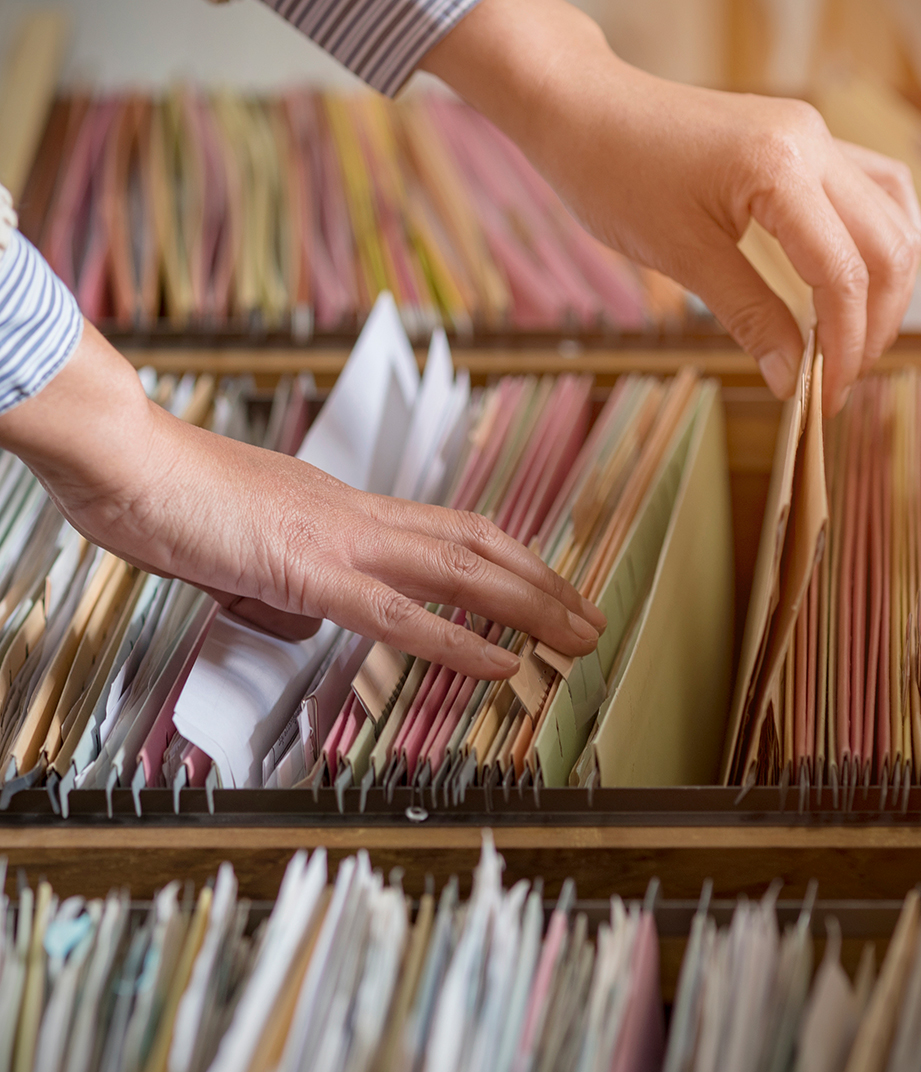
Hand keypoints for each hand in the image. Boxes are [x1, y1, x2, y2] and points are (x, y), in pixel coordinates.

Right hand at [0, 321, 604, 677]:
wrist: (127, 458)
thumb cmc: (172, 495)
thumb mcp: (247, 543)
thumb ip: (287, 578)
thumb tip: (310, 614)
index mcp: (346, 509)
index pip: (449, 531)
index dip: (508, 560)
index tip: (544, 587)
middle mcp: (358, 516)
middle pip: (477, 545)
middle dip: (543, 584)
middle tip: (589, 616)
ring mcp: (340, 540)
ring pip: (460, 573)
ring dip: (529, 607)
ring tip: (578, 637)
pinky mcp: (309, 570)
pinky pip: (399, 615)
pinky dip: (459, 642)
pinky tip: (503, 666)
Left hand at [422, 0, 920, 415]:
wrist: (584, 110)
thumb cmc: (615, 176)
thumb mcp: (680, 256)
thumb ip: (748, 314)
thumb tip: (791, 378)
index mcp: (780, 169)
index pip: (843, 272)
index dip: (844, 344)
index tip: (823, 397)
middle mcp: (812, 142)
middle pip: (887, 244)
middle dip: (874, 322)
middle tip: (839, 379)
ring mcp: (813, 133)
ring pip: (891, 213)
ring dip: (884, 282)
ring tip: (852, 339)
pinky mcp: (801, 139)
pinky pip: (867, 188)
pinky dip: (870, 241)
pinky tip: (852, 280)